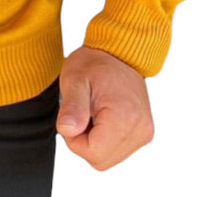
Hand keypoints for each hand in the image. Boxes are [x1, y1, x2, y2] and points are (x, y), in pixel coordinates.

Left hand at [56, 45, 153, 170]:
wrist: (119, 52)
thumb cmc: (95, 62)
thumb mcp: (75, 78)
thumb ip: (72, 107)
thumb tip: (67, 131)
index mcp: (124, 116)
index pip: (92, 152)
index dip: (74, 138)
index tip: (73, 114)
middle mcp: (140, 129)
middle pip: (101, 159)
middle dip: (83, 141)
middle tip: (81, 112)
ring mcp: (144, 132)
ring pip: (108, 157)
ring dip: (94, 140)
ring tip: (92, 112)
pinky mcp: (144, 132)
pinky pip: (118, 149)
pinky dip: (105, 138)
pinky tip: (101, 116)